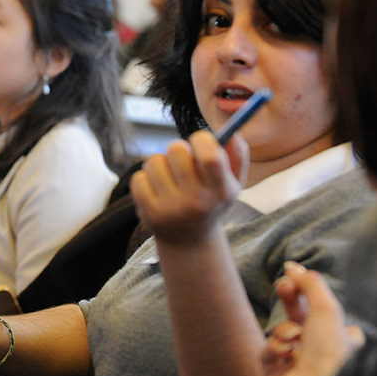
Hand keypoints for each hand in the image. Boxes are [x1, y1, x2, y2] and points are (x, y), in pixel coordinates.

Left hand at [130, 130, 247, 244]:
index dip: (202, 140)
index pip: (210, 156)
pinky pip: (139, 178)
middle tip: (181, 160)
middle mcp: (197, 201)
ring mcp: (172, 209)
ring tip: (169, 176)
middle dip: (178, 149)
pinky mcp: (149, 214)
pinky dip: (145, 179)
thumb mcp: (232, 184)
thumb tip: (233, 134)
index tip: (199, 141)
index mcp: (221, 191)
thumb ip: (238, 157)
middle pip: (177, 150)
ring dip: (160, 163)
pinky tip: (156, 190)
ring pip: (154, 161)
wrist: (189, 242)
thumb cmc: (211, 202)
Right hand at [262, 262, 364, 375]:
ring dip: (283, 331)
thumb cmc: (329, 351)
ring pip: (279, 333)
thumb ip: (309, 283)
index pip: (324, 311)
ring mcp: (297, 362)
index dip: (308, 294)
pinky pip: (267, 351)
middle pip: (298, 316)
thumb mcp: (326, 308)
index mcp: (339, 338)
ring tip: (293, 340)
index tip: (294, 278)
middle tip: (283, 285)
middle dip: (289, 300)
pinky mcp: (276, 373)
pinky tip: (284, 357)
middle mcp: (319, 351)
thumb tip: (292, 266)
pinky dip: (274, 350)